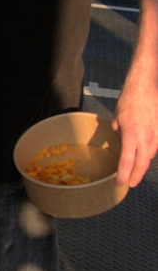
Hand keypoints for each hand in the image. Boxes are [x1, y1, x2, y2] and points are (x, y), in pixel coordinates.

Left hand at [113, 69, 157, 187]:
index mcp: (132, 136)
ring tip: (135, 171)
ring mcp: (157, 135)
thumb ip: (120, 136)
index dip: (123, 176)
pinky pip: (156, 146)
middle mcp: (146, 138)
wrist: (145, 86)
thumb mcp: (117, 120)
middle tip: (130, 183)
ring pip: (150, 155)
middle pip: (142, 164)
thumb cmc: (128, 101)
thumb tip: (123, 145)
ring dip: (143, 164)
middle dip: (136, 176)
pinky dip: (149, 152)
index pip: (127, 162)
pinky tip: (144, 154)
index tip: (119, 184)